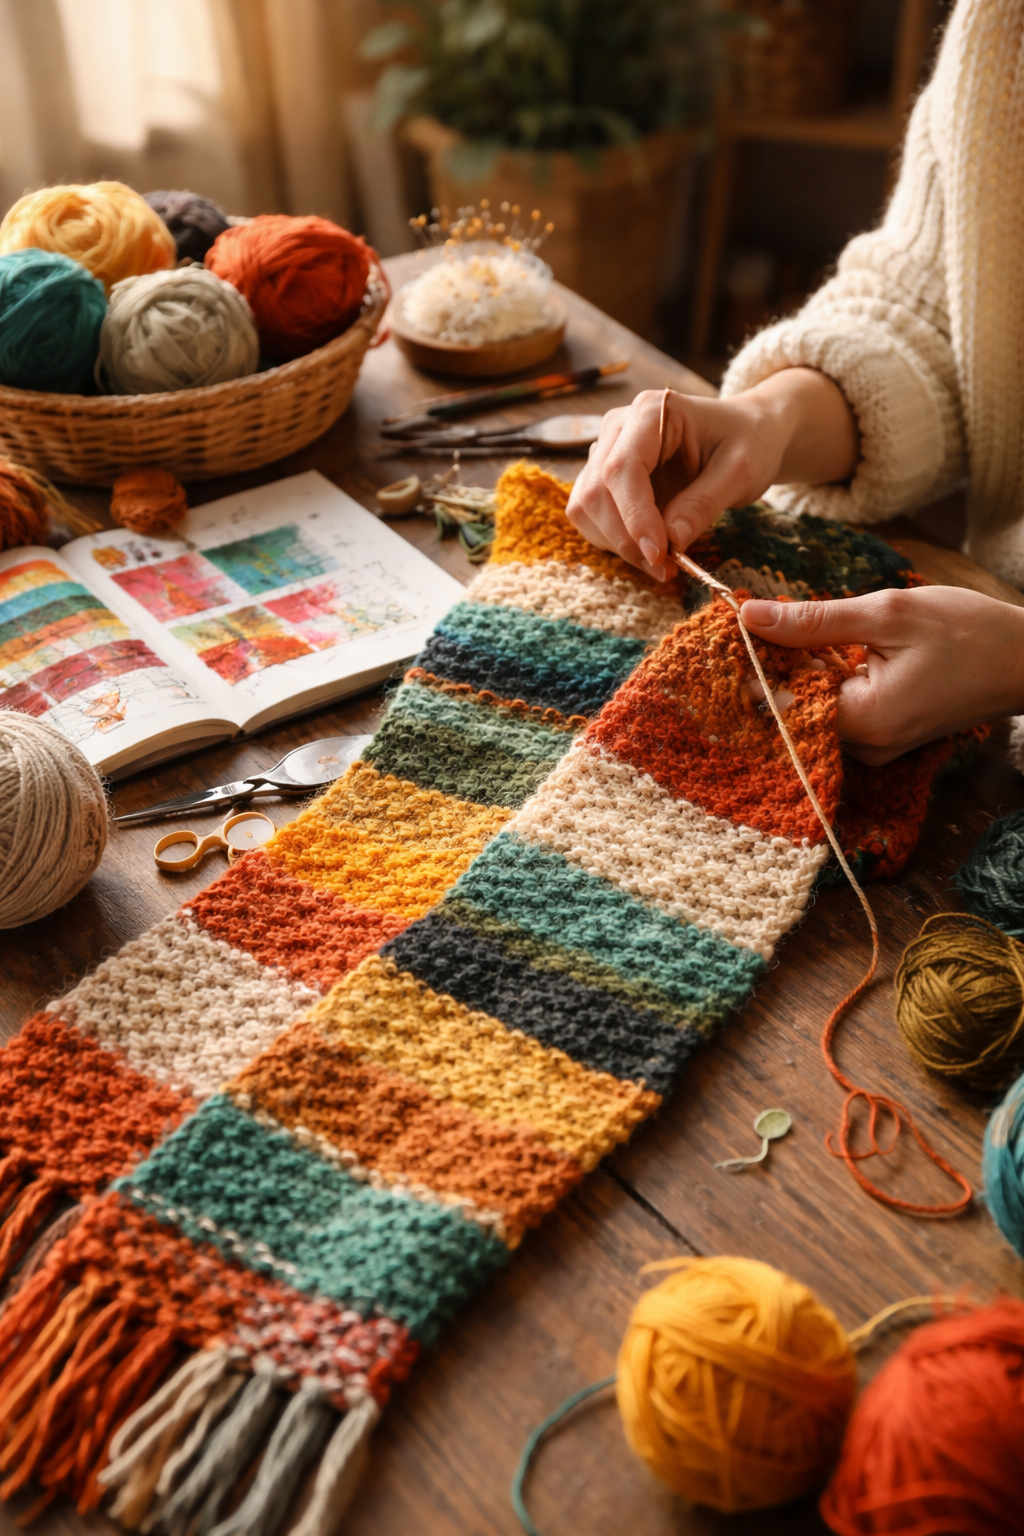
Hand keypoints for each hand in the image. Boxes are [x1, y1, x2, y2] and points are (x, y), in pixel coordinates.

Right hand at [565, 368, 857, 580]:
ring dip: (619, 544)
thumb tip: (670, 543)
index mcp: (653, 412)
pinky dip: (617, 542)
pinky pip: (593, 517)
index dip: (634, 516)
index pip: (623, 467)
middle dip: (627, 538)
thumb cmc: (748, 442)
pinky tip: (651, 551)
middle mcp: (619, 427)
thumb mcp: (740, 472)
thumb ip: (703, 504)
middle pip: (597, 491)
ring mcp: (606, 452)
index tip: (659, 554)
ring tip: (663, 564)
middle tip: (667, 569)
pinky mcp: (605, 478)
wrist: (746, 434)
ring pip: (587, 507)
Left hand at [740, 586, 1023, 764]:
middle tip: (751, 618)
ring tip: (786, 626)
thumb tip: (751, 616)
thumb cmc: (970, 633)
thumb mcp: (888, 614)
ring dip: (799, 668)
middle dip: (771, 664)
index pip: (778, 703)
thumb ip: (815, 620)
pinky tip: (823, 646)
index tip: (730, 630)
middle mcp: (864, 748)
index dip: (751, 665)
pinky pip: (836, 708)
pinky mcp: (883, 736)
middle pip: (791, 709)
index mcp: (863, 722)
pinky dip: (824, 677)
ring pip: (812, 707)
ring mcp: (874, 747)